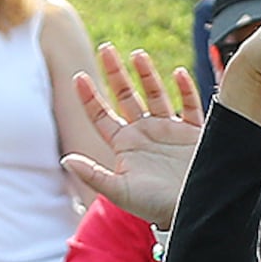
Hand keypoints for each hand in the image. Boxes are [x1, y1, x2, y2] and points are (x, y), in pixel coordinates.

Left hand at [62, 44, 204, 228]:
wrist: (193, 213)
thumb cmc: (153, 207)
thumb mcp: (118, 191)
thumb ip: (92, 174)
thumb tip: (65, 158)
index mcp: (125, 145)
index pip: (102, 115)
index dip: (90, 96)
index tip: (78, 77)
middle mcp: (145, 133)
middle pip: (126, 96)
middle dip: (115, 72)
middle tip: (106, 48)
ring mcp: (169, 130)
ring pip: (155, 94)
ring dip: (147, 74)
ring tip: (137, 54)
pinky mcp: (195, 132)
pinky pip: (189, 105)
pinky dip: (185, 89)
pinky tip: (177, 74)